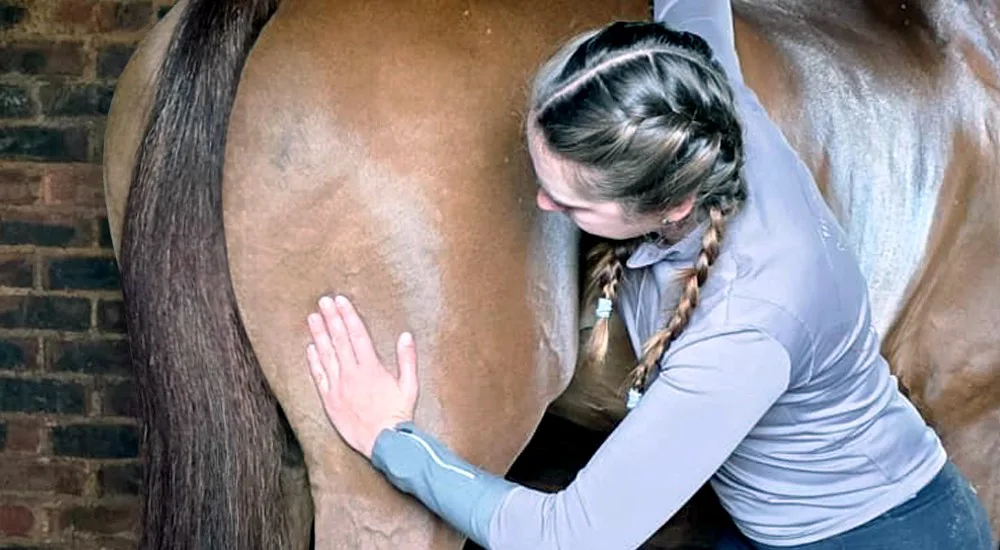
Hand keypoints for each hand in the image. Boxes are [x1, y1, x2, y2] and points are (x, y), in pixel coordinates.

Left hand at [306, 295, 418, 458]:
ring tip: (312, 318)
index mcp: (372, 368)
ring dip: (319, 334)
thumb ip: (407, 359)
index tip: (341, 301)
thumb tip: (405, 336)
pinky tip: (310, 348)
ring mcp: (338, 387)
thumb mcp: (410, 386)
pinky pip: (319, 376)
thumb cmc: (399, 415)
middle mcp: (352, 374)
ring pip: (326, 355)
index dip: (348, 316)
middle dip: (331, 318)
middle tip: (323, 301)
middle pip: (339, 340)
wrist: (383, 442)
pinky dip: (314, 361)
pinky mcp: (330, 400)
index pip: (357, 335)